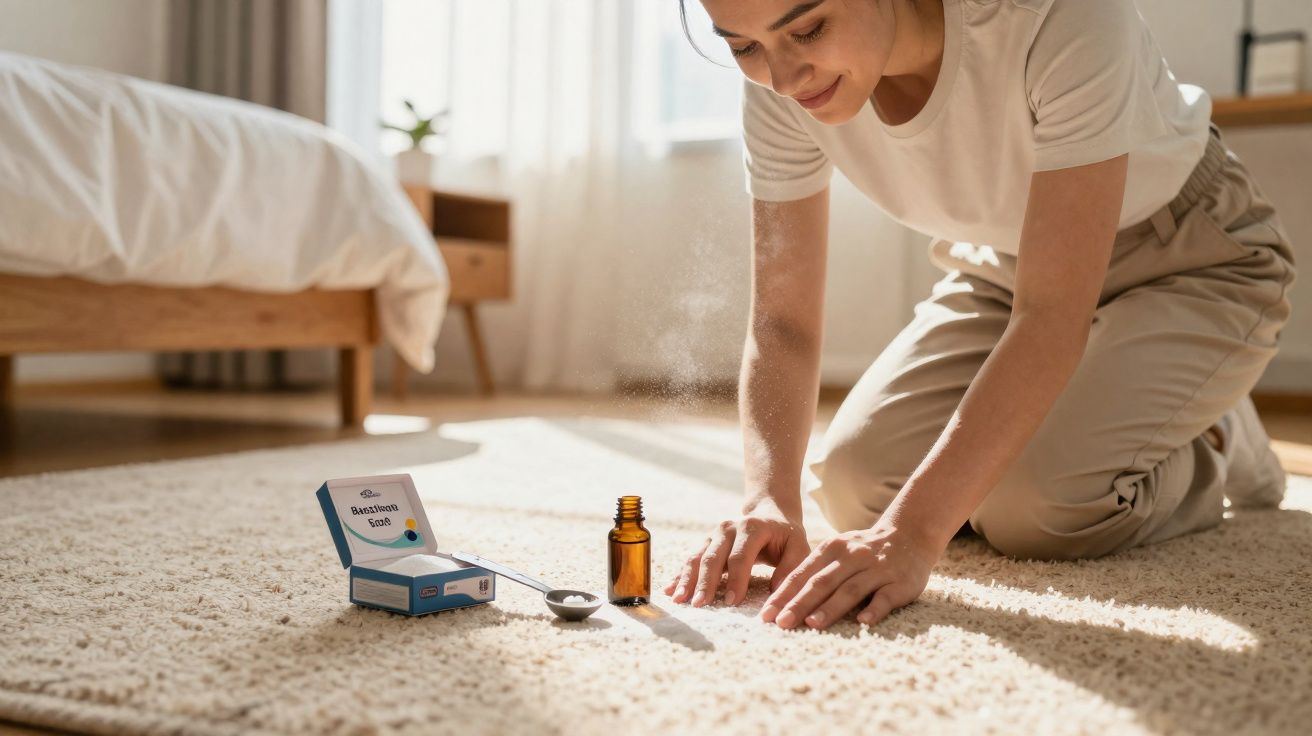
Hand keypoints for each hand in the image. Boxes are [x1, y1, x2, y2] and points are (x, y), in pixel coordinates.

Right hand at [665, 499, 809, 607]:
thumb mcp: (798, 547)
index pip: (741, 556)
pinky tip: (669, 590)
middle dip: (705, 582)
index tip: (731, 602)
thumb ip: (791, 568)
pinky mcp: (706, 542)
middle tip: (699, 605)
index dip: (736, 580)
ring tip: (679, 600)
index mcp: (752, 528)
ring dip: (687, 580)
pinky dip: (680, 575)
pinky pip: (690, 559)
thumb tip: (778, 594)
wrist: (769, 514)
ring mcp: (714, 534)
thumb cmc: (786, 537)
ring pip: (697, 557)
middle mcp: (728, 528)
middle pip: (713, 557)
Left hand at [760, 520, 940, 629]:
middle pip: (821, 582)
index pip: (802, 574)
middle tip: (781, 623)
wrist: (910, 535)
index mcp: (832, 549)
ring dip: (830, 607)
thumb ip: (815, 571)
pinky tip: (862, 622)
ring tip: (812, 624)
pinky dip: (874, 609)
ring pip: (850, 589)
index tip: (766, 614)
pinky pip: (885, 597)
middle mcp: (852, 557)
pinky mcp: (900, 582)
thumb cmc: (864, 551)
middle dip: (799, 603)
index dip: (783, 594)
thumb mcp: (837, 551)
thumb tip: (782, 600)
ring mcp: (876, 569)